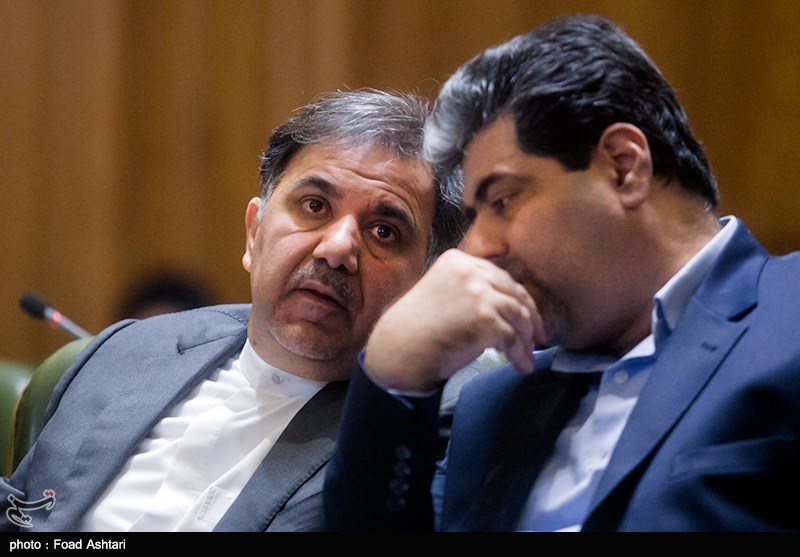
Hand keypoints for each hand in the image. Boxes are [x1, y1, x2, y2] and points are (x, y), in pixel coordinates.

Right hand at [363, 249, 545, 391]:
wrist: (398, 349)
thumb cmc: (416, 329)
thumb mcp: (442, 292)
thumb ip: (469, 289)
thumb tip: (506, 304)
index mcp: (458, 260)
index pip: (500, 277)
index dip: (518, 299)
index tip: (528, 316)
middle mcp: (470, 271)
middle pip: (514, 293)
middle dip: (531, 318)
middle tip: (538, 338)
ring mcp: (478, 293)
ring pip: (518, 316)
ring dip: (526, 340)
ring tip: (526, 357)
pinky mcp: (484, 318)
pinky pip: (512, 337)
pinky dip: (519, 354)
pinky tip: (519, 365)